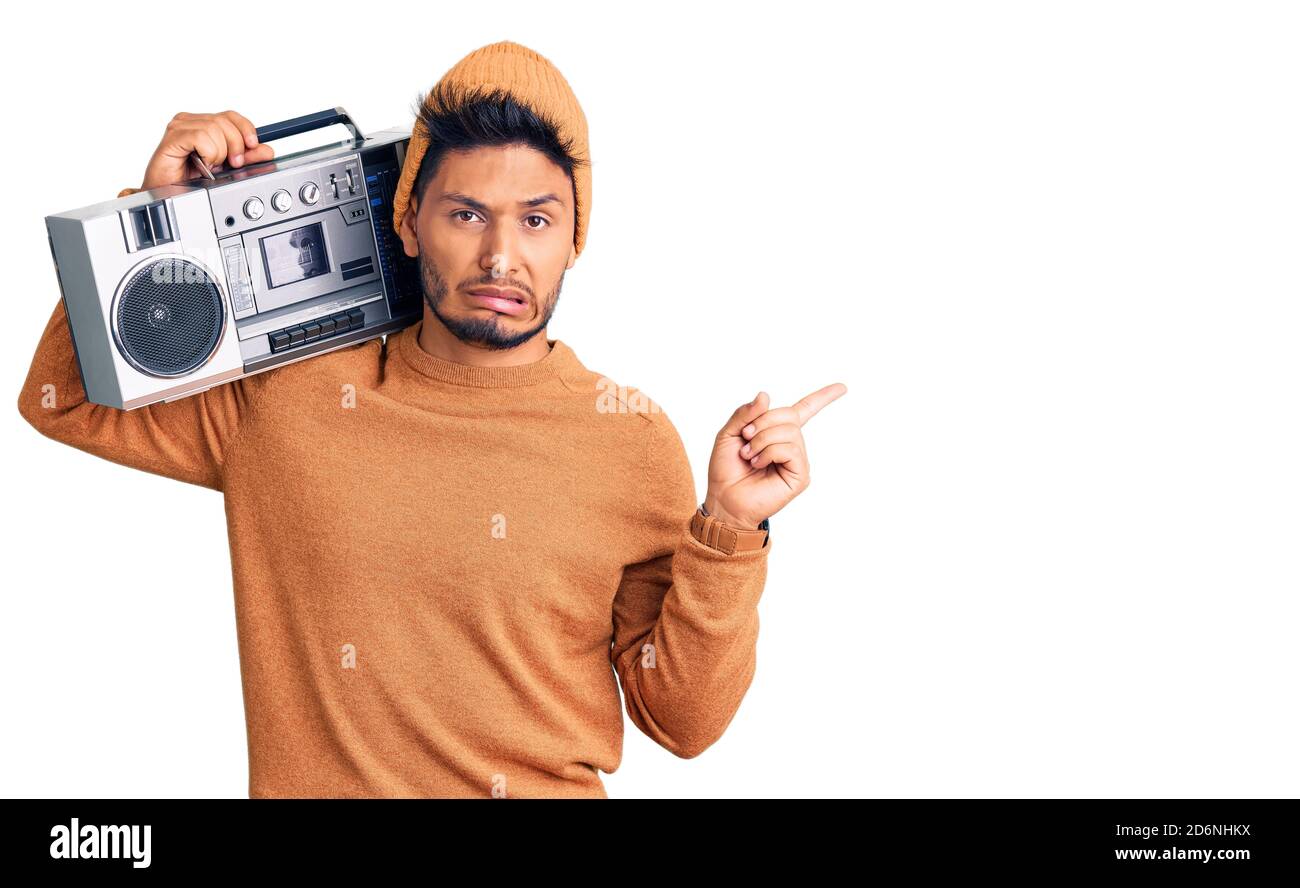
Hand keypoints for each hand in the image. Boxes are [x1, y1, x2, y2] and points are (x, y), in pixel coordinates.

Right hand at [139, 110, 275, 189]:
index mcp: (204, 124)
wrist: (169, 194)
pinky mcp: (173, 137)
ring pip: (215, 128)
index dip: (246, 128)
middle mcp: (191, 122)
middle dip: (236, 145)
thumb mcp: (227, 168)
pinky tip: (201, 164)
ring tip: (210, 166)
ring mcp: (180, 127)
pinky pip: (201, 137)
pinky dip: (208, 153)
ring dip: (219, 152)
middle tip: (232, 163)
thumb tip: (267, 150)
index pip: (231, 116)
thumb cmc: (190, 180)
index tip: (253, 146)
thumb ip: (247, 157)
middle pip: (226, 121)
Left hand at [703, 383, 847, 529]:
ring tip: (749, 455)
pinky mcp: (800, 475)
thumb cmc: (726, 469)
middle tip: (746, 438)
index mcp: (777, 432)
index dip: (823, 397)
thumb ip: (745, 413)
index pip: (805, 410)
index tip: (842, 387)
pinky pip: (791, 450)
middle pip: (790, 414)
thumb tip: (765, 395)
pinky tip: (758, 463)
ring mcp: (798, 460)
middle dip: (763, 421)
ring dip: (762, 440)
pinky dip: (770, 452)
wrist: (723, 499)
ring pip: (789, 432)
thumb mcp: (729, 433)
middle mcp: (792, 445)